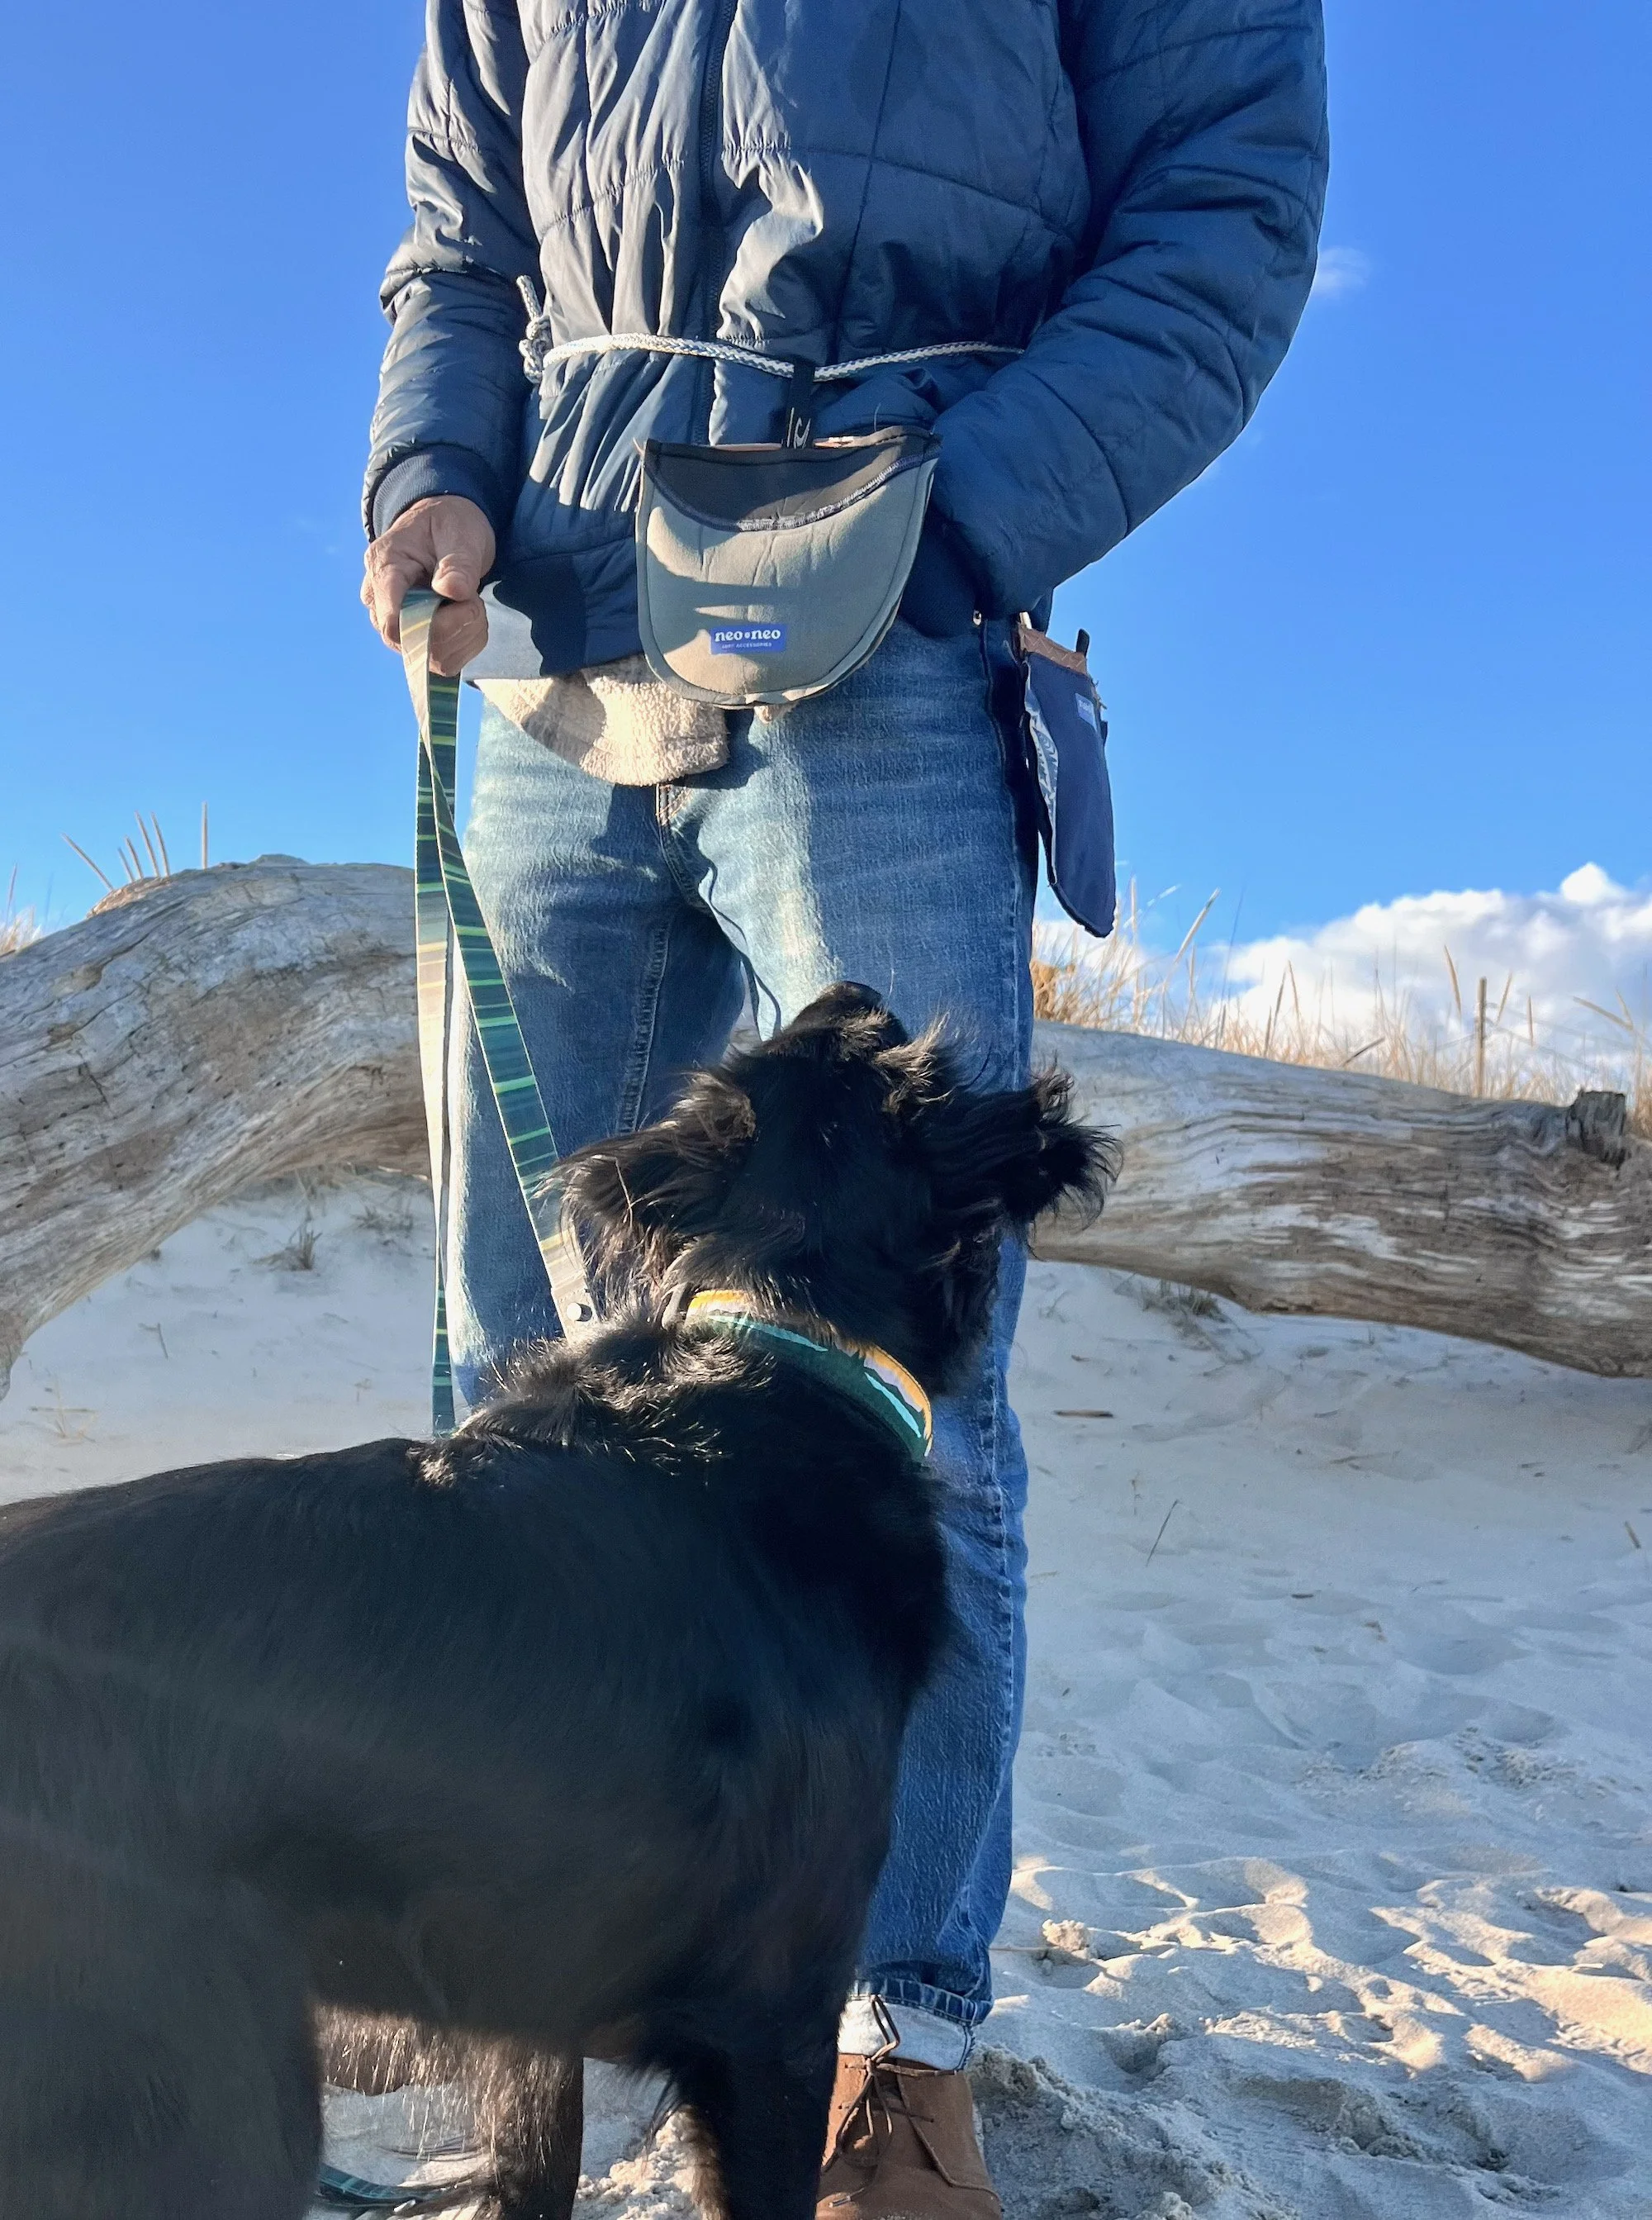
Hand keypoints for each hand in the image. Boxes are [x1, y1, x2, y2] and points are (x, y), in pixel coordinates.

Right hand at [362, 495, 495, 673]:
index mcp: (383, 568)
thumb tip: (453, 591)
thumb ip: (457, 561)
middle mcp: (380, 604)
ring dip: (466, 634)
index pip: (392, 620)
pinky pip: (446, 663)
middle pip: (415, 643)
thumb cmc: (448, 524)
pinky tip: (469, 617)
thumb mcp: (458, 531)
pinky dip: (468, 643)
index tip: (463, 600)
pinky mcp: (416, 644)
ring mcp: (396, 628)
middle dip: (457, 624)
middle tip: (472, 593)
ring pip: (434, 658)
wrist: (445, 532)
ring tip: (469, 601)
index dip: (429, 626)